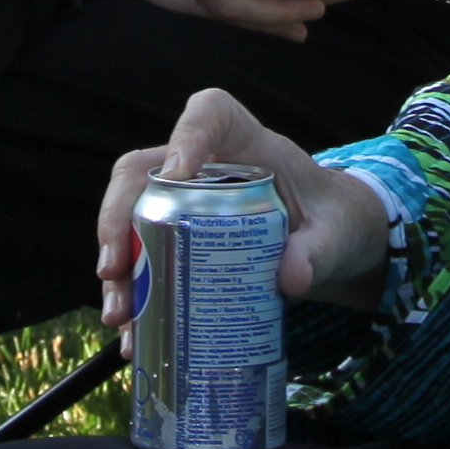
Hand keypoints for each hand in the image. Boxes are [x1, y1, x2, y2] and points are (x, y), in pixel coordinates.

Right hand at [90, 88, 394, 325]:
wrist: (332, 245)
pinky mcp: (179, 240)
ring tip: (120, 315)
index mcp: (247, 144)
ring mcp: (183, 202)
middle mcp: (203, 166)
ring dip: (117, 268)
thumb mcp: (336, 235)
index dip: (187, 135)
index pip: (210, 113)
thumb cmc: (333, 222)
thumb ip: (320, 251)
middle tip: (113, 267)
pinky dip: (135, 297)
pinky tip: (135, 335)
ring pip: (129, 218)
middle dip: (117, 219)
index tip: (178, 173)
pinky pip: (142, 260)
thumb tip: (291, 278)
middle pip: (141, 171)